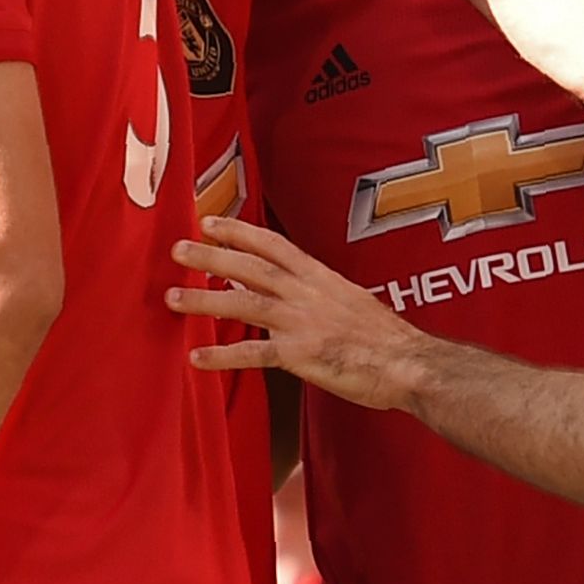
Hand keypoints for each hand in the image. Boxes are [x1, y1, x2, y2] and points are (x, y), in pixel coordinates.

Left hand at [170, 214, 431, 409]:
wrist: (410, 363)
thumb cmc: (387, 339)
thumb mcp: (353, 301)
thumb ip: (322, 295)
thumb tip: (301, 292)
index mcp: (320, 277)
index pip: (273, 245)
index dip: (238, 231)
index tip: (210, 220)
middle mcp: (306, 293)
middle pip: (250, 267)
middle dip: (210, 256)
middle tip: (177, 249)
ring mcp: (301, 322)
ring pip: (244, 303)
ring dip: (204, 300)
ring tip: (173, 298)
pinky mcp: (300, 355)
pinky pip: (253, 353)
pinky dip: (223, 355)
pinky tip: (197, 357)